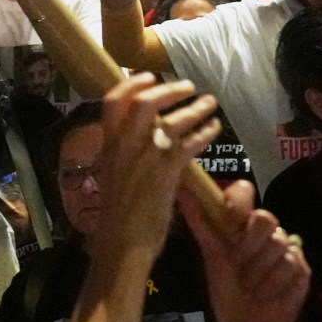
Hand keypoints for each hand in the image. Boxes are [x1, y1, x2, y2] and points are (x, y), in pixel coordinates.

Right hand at [95, 77, 216, 245]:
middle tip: (187, 86)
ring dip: (195, 109)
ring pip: (171, 122)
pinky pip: (189, 145)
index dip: (131, 84)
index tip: (149, 76)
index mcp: (108, 147)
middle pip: (143, 103)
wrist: (123, 245)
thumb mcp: (114, 175)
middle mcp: (124, 149)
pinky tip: (214, 129)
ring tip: (210, 103)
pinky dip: (204, 133)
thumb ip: (127, 152)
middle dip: (168, 90)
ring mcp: (145, 161)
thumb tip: (146, 134)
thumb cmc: (118, 215)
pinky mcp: (166, 175)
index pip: (112, 102)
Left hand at [186, 179, 309, 321]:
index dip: (239, 201)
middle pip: (265, 218)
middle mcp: (264, 231)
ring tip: (251, 287)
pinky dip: (273, 283)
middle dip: (248, 247)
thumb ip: (201, 224)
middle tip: (238, 266)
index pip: (244, 191)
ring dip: (258, 272)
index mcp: (240, 224)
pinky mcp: (302, 267)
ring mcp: (285, 247)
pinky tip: (267, 294)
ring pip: (277, 244)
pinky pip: (290, 264)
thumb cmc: (227, 290)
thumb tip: (182, 193)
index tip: (232, 218)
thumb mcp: (212, 257)